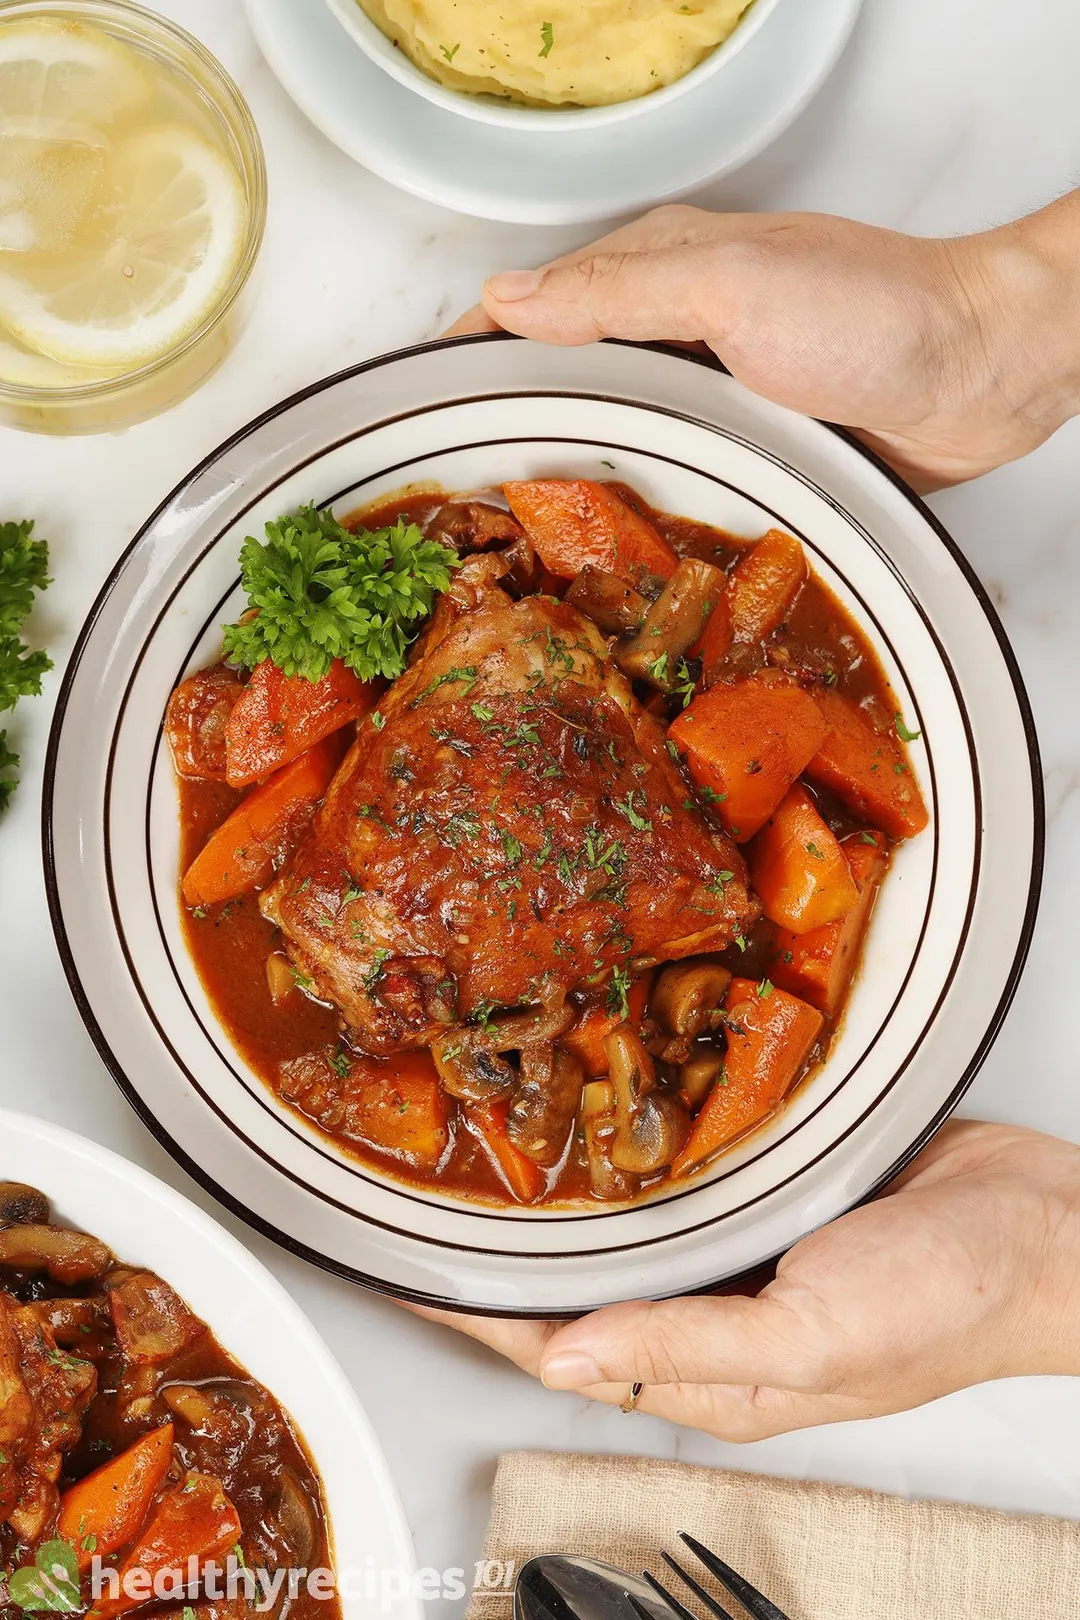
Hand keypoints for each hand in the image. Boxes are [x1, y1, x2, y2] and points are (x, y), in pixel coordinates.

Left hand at [406, 1120, 1079, 1438]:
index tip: (405, 1274)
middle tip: (429, 1193)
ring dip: (560, 1195)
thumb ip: (682, 1345)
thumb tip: (558, 1356)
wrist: (1042, 1224)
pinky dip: (629, 1148)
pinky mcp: (768, 1189)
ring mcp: (740, 1245)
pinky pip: (679, 1172)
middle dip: (502, 1253)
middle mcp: (713, 1309)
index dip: (477, 1316)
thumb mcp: (812, 1337)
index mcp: (713, 1372)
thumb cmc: (949, 1301)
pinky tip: (597, 1110)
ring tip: (488, 1145)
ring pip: (623, 1225)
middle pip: (578, 1285)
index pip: (561, 1347)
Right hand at [448, 198, 1079, 490]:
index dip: (468, 355)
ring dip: (567, 474)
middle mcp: (679, 328)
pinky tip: (614, 545)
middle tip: (453, 501)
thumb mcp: (731, 285)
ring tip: (512, 541)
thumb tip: (507, 300)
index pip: (531, 306)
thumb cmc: (875, 313)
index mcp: (658, 269)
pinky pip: (671, 474)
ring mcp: (715, 390)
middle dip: (503, 425)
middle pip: (562, 374)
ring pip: (614, 430)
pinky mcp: (752, 445)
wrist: (982, 372)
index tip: (413, 410)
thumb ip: (618, 293)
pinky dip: (632, 502)